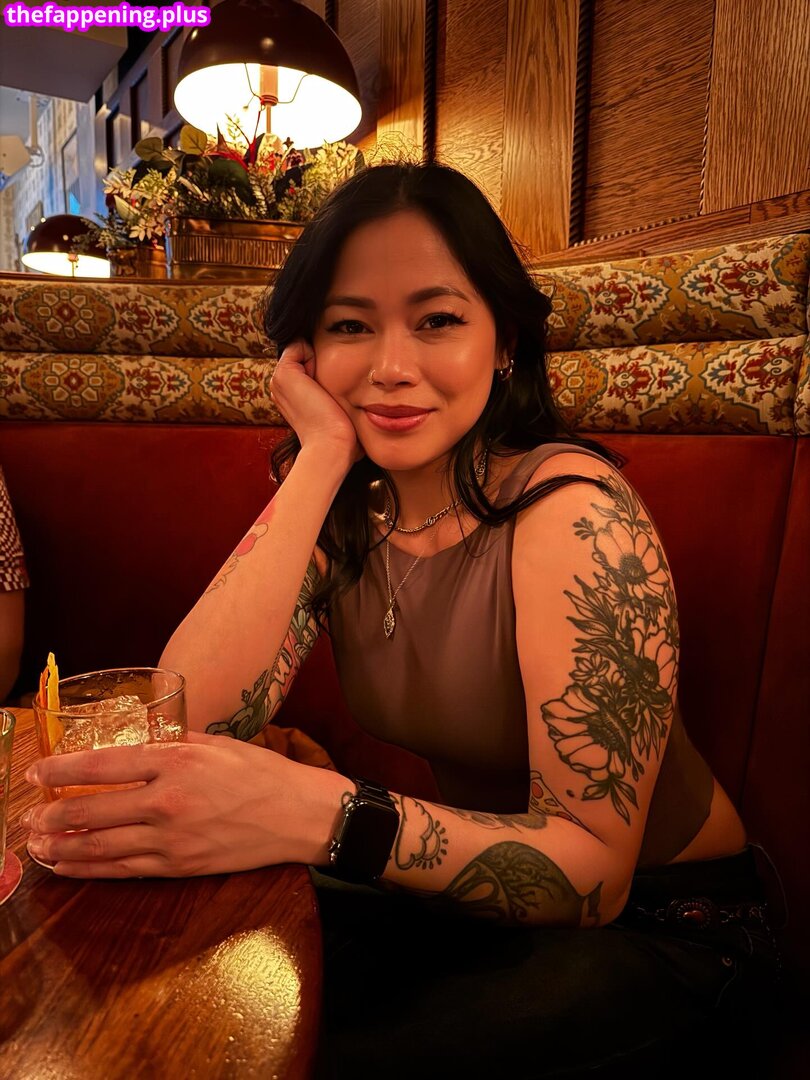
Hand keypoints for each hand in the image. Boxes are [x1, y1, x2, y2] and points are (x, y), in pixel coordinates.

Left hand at [22, 733, 343, 877]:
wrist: (297, 815)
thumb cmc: (260, 773)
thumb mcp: (215, 742)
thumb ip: (172, 741)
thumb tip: (137, 741)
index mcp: (175, 761)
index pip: (102, 766)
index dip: (61, 770)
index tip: (36, 773)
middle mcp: (167, 800)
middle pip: (91, 810)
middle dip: (51, 815)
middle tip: (27, 817)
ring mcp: (170, 839)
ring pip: (100, 846)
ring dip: (61, 847)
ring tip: (35, 846)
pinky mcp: (178, 866)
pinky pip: (122, 870)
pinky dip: (89, 869)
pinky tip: (68, 866)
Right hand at [270, 339, 361, 464]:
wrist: (330, 445)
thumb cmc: (338, 434)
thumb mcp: (334, 407)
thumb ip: (331, 390)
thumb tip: (350, 376)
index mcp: (289, 395)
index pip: (306, 363)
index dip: (323, 367)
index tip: (331, 391)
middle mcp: (280, 386)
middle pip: (305, 354)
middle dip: (320, 363)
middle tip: (326, 393)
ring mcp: (279, 379)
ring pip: (304, 349)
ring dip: (320, 361)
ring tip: (323, 391)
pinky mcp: (284, 373)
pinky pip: (300, 344)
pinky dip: (315, 355)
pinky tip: (319, 383)